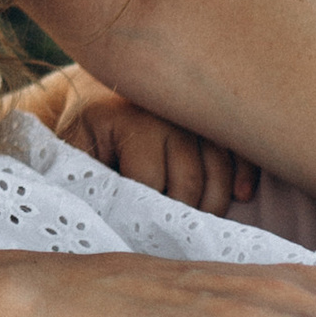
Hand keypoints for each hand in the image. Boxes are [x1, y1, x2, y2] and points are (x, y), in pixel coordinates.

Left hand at [0, 62, 257, 208]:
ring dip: (215, 203)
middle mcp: (167, 110)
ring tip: (198, 223)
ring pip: (220, 170)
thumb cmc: (84, 126)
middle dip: (182, 216)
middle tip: (170, 235)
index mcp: (126, 119)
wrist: (103, 80)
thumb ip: (81, 179)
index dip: (146, 215)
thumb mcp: (71, 147)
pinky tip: (240, 196)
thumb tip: (100, 222)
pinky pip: (242, 149)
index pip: (149, 183)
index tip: (139, 233)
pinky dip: (244, 175)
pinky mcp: (216, 111)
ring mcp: (196, 109)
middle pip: (190, 181)